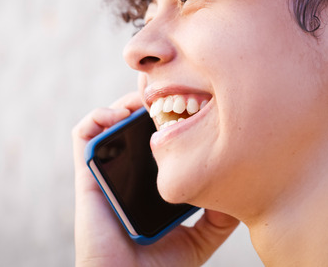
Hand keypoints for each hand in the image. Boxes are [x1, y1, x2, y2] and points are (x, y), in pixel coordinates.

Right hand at [72, 92, 238, 265]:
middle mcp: (131, 171)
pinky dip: (97, 117)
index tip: (197, 102)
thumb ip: (221, 216)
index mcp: (154, 180)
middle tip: (176, 91)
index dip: (174, 116)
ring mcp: (109, 171)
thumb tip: (244, 188)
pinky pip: (83, 136)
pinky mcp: (87, 176)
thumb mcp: (201, 237)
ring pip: (112, 120)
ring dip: (128, 101)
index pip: (161, 138)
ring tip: (151, 99)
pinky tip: (120, 116)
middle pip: (138, 123)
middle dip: (154, 100)